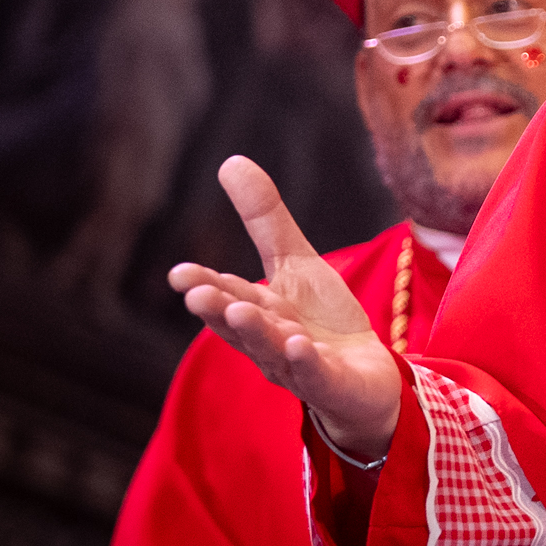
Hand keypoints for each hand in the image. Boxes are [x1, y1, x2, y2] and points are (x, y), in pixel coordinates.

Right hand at [168, 156, 402, 457]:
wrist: (365, 379)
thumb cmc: (320, 322)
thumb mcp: (297, 263)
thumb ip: (264, 219)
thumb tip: (230, 160)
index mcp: (258, 311)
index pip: (228, 294)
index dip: (205, 284)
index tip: (180, 273)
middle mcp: (270, 342)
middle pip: (241, 325)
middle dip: (218, 309)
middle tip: (196, 292)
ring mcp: (299, 368)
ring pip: (272, 350)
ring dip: (255, 332)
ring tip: (237, 311)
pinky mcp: (332, 385)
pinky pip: (316, 375)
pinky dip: (306, 362)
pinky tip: (299, 345)